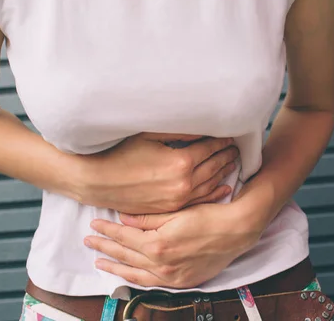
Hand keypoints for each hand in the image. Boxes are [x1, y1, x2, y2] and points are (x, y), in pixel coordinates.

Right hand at [74, 133, 239, 213]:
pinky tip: (223, 187)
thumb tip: (201, 124)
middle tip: (237, 147)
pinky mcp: (170, 209)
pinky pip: (199, 201)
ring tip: (233, 162)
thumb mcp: (148, 134)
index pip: (211, 147)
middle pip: (214, 166)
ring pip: (210, 184)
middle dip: (227, 155)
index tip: (231, 134)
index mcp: (181, 162)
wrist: (96, 180)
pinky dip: (214, 193)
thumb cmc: (119, 153)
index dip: (222, 140)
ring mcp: (178, 199)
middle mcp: (184, 183)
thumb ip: (178, 130)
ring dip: (224, 172)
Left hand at [84, 202, 259, 288]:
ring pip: (135, 274)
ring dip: (115, 268)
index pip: (124, 237)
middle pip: (125, 256)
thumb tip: (123, 219)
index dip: (107, 230)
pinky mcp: (181, 282)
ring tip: (99, 263)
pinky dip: (136, 279)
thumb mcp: (175, 212)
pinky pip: (152, 283)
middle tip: (89, 241)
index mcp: (157, 244)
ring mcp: (171, 276)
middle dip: (104, 248)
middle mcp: (161, 264)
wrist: (235, 232)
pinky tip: (127, 275)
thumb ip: (147, 218)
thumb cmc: (207, 217)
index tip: (94, 224)